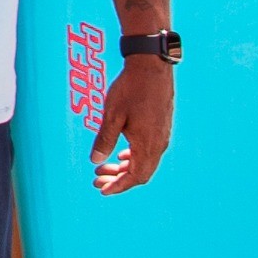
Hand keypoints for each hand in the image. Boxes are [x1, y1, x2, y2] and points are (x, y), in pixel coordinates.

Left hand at [91, 56, 174, 192]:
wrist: (151, 67)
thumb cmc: (131, 89)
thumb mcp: (112, 115)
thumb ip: (104, 140)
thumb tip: (95, 161)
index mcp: (147, 144)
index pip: (135, 176)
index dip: (118, 186)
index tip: (102, 190)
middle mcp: (158, 143)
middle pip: (141, 173)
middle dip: (118, 180)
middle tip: (97, 179)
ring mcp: (162, 135)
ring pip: (145, 162)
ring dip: (124, 168)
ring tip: (103, 167)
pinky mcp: (161, 127)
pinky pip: (149, 151)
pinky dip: (133, 158)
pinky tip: (122, 154)